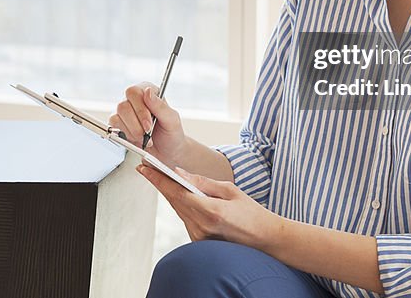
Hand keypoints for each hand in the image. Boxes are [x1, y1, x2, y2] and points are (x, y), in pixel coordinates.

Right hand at [109, 83, 187, 165]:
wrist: (167, 152)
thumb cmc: (171, 134)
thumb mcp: (172, 120)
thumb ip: (160, 106)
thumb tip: (147, 92)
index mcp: (148, 93)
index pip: (134, 92)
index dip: (140, 110)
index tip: (149, 124)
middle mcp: (134, 100)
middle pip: (123, 105)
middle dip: (136, 124)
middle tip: (147, 134)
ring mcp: (125, 112)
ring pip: (117, 117)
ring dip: (132, 131)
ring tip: (145, 138)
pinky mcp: (118, 124)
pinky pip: (114, 127)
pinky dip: (126, 135)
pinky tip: (136, 139)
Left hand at [136, 162, 280, 248]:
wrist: (266, 240)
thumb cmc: (252, 213)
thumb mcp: (230, 190)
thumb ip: (203, 182)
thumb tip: (180, 173)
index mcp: (211, 211)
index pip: (177, 193)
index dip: (158, 179)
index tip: (145, 167)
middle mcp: (202, 227)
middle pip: (174, 201)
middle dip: (160, 183)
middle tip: (146, 167)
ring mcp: (200, 237)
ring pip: (178, 210)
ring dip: (170, 193)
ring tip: (158, 176)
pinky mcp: (200, 242)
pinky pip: (186, 219)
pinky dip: (181, 205)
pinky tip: (177, 193)